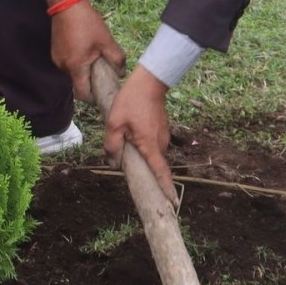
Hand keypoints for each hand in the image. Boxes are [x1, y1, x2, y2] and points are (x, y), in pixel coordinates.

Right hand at [44, 0, 123, 101]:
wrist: (67, 4)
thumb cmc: (87, 22)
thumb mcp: (106, 40)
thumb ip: (116, 59)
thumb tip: (121, 73)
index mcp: (76, 67)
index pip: (83, 94)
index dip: (93, 97)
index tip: (103, 91)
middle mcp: (63, 66)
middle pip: (77, 84)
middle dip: (89, 82)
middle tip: (102, 72)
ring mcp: (57, 59)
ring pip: (72, 74)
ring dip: (83, 71)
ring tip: (93, 58)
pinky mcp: (55, 52)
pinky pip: (68, 64)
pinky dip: (76, 63)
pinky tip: (84, 50)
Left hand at [103, 66, 173, 198]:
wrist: (148, 81)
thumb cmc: (131, 101)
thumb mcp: (114, 123)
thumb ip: (112, 145)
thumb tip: (114, 163)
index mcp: (151, 146)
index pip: (160, 172)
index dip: (166, 189)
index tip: (173, 203)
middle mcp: (161, 143)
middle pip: (151, 164)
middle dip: (140, 166)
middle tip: (125, 157)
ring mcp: (163, 136)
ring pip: (150, 153)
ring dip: (139, 152)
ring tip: (124, 139)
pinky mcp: (161, 129)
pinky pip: (151, 143)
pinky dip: (142, 144)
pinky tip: (131, 131)